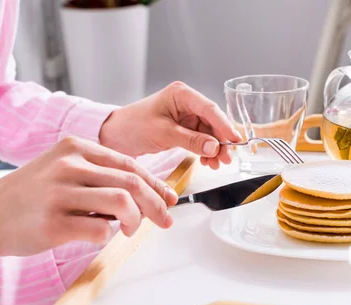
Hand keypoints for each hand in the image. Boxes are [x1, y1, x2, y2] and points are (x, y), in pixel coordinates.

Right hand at [0, 137, 177, 256]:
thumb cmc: (30, 194)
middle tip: (165, 221)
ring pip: (121, 204)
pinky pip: (99, 231)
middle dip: (157, 205)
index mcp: (74, 147)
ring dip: (136, 221)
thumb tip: (143, 192)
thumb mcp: (61, 168)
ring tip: (130, 230)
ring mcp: (60, 194)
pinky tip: (102, 236)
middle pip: (132, 183)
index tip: (169, 199)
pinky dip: (109, 236)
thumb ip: (97, 174)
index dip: (156, 184)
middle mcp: (69, 166)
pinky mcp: (53, 224)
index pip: (129, 164)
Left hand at [99, 81, 241, 168]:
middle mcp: (186, 103)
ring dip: (214, 148)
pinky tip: (207, 162)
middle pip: (212, 121)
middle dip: (221, 141)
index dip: (224, 125)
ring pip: (208, 132)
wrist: (115, 135)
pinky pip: (199, 139)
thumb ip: (191, 140)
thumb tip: (214, 147)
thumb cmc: (133, 126)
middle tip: (226, 158)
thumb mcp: (164, 133)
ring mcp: (184, 116)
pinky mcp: (181, 128)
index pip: (209, 109)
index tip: (235, 140)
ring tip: (217, 164)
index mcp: (181, 94)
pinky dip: (204, 151)